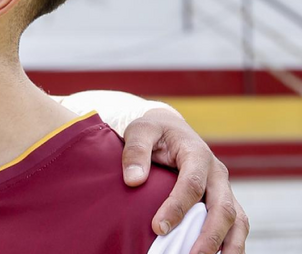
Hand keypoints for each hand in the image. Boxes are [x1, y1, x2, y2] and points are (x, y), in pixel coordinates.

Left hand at [122, 108, 248, 253]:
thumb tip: (133, 180)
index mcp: (197, 154)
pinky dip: (230, 244)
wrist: (170, 128)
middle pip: (223, 208)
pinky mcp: (223, 200)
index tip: (158, 227)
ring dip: (228, 246)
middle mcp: (217, 173)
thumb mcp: (141, 131)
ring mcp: (224, 188)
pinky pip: (235, 225)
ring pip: (237, 220)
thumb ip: (136, 151)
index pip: (192, 184)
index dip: (177, 207)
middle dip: (208, 235)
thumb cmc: (154, 131)